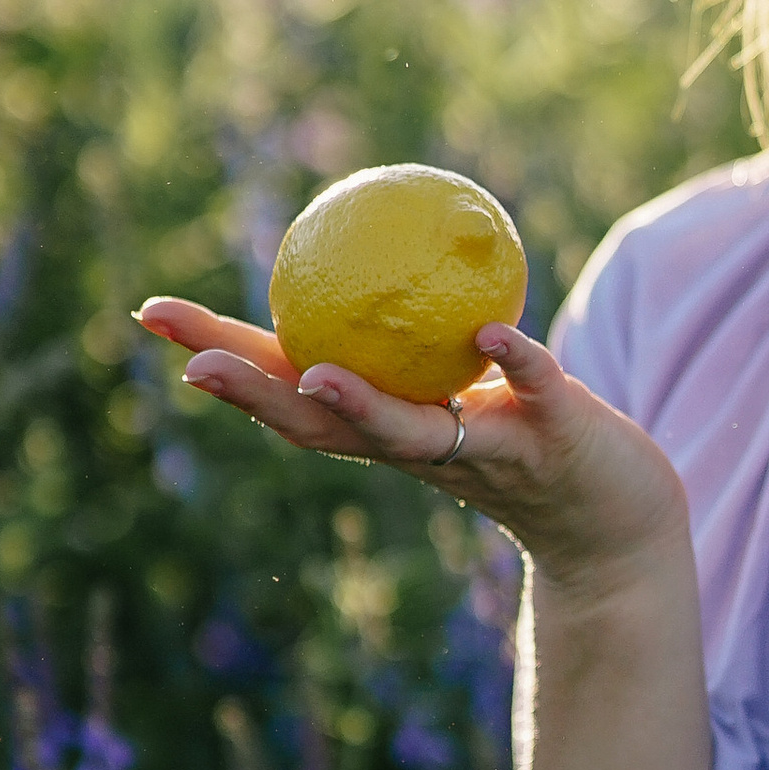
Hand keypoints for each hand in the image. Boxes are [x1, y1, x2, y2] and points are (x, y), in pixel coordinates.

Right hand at [133, 299, 686, 595]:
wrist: (615, 523)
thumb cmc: (527, 441)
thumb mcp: (456, 388)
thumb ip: (408, 336)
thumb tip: (356, 246)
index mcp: (384, 426)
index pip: (288, 390)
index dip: (222, 357)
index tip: (153, 316)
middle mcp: (419, 449)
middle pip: (322, 426)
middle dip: (255, 395)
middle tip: (193, 365)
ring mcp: (485, 452)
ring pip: (410, 433)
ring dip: (359, 408)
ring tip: (317, 376)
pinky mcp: (557, 440)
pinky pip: (533, 394)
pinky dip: (514, 362)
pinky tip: (492, 329)